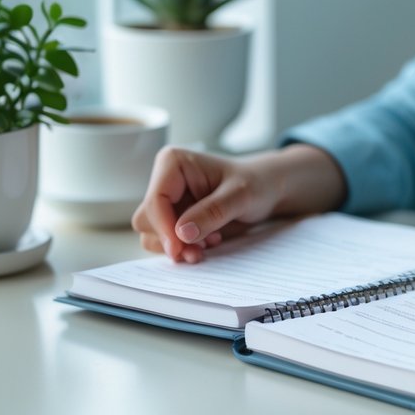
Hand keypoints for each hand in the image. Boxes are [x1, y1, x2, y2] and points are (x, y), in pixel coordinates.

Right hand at [131, 143, 346, 262]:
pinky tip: (209, 242)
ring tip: (210, 244)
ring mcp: (168, 201)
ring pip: (151, 235)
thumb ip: (212, 212)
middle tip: (199, 251)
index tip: (181, 249)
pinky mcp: (174, 218)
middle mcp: (165, 181)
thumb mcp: (240, 196)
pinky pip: (166, 241)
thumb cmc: (256, 183)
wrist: (268, 190)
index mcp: (173, 163)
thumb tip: (182, 233)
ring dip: (177, 247)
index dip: (164, 228)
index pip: (155, 201)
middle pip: (146, 221)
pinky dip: (183, 248)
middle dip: (171, 240)